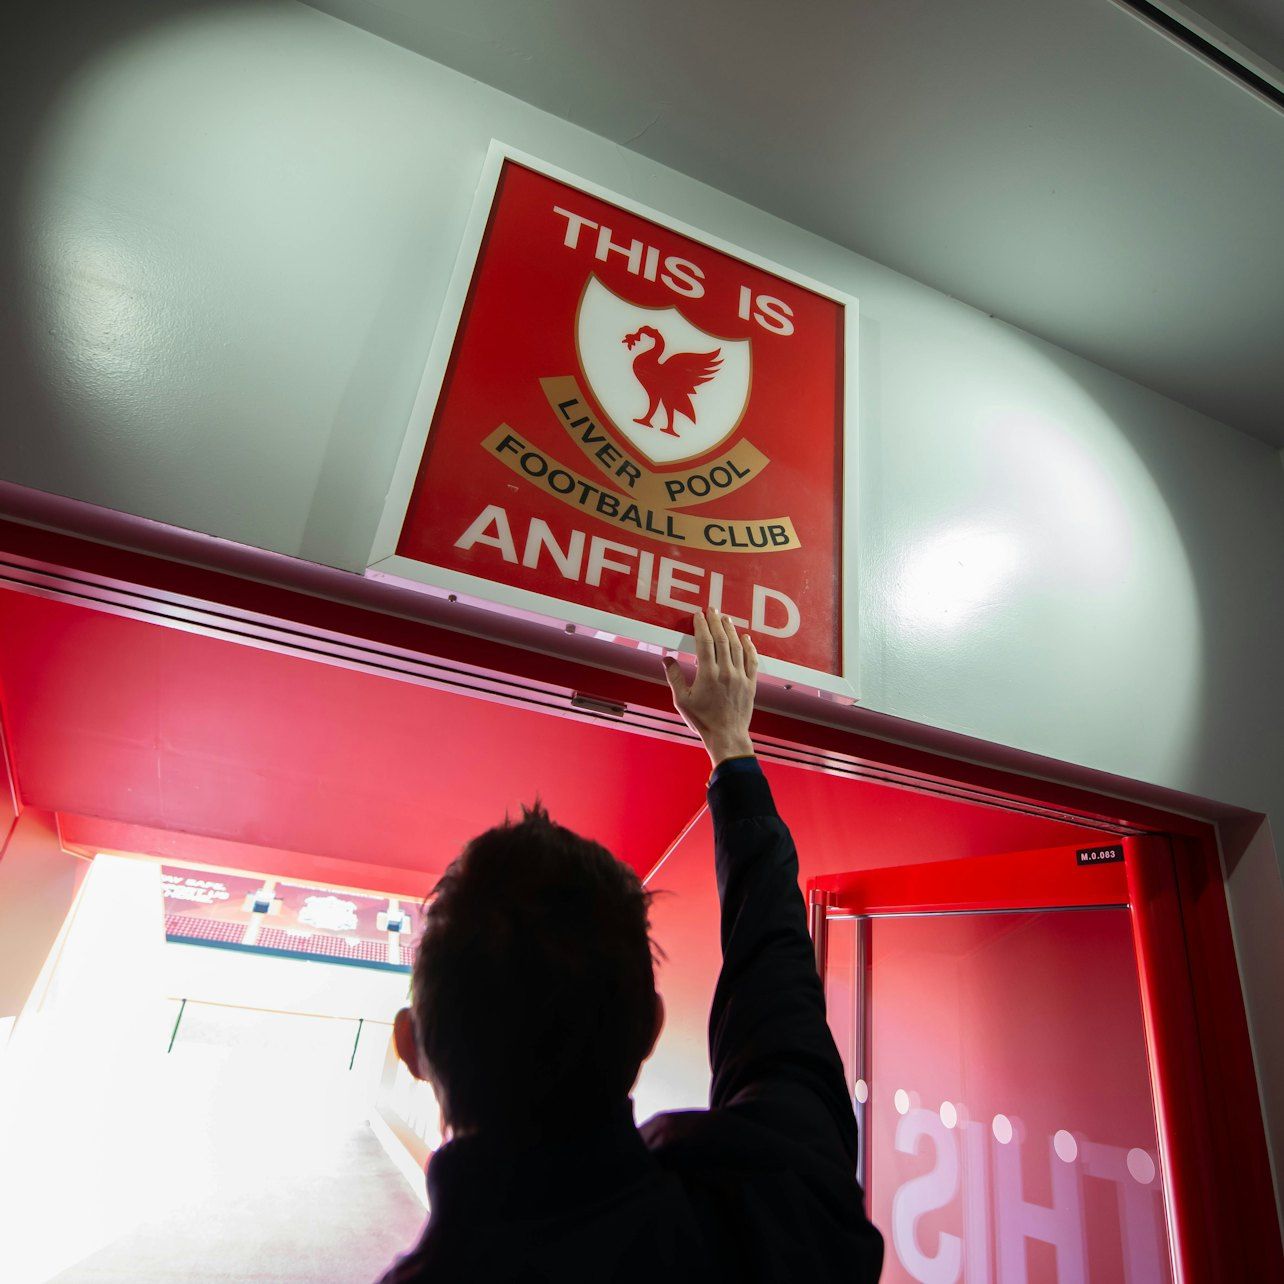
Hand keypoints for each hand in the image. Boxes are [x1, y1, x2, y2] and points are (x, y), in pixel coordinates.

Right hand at [662, 608, 757, 766]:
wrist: (727, 736)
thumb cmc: (702, 721)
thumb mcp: (682, 700)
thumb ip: (674, 677)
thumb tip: (666, 659)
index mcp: (708, 674)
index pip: (705, 642)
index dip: (701, 626)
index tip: (698, 615)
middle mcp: (726, 672)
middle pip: (722, 640)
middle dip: (716, 622)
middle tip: (712, 610)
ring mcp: (740, 677)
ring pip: (737, 647)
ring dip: (731, 630)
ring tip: (725, 619)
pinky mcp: (750, 684)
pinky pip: (752, 660)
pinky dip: (749, 647)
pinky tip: (746, 638)